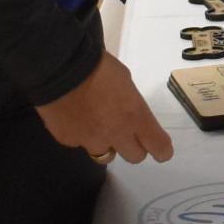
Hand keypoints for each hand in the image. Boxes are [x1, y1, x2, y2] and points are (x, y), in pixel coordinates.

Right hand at [35, 53, 174, 164]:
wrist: (60, 68)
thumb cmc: (99, 66)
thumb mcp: (125, 81)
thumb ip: (131, 105)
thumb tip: (128, 115)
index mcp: (135, 116)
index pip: (159, 146)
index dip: (162, 150)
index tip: (161, 149)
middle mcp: (116, 134)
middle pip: (135, 157)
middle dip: (133, 147)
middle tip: (126, 133)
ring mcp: (90, 141)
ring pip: (104, 155)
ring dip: (105, 143)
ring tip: (96, 125)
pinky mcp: (68, 140)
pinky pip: (79, 143)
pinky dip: (80, 134)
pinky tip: (74, 117)